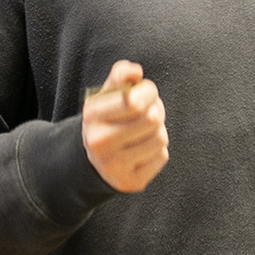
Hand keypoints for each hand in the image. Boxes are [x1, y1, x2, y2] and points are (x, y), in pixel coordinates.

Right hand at [82, 60, 167, 193]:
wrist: (94, 159)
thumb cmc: (108, 118)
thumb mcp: (107, 94)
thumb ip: (121, 75)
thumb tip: (136, 72)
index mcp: (92, 115)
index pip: (134, 101)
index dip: (148, 92)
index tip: (146, 93)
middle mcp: (99, 142)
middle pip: (152, 119)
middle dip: (156, 110)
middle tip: (148, 112)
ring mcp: (114, 166)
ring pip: (160, 138)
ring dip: (158, 131)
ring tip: (144, 131)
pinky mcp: (130, 182)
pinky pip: (162, 157)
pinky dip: (158, 151)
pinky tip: (143, 150)